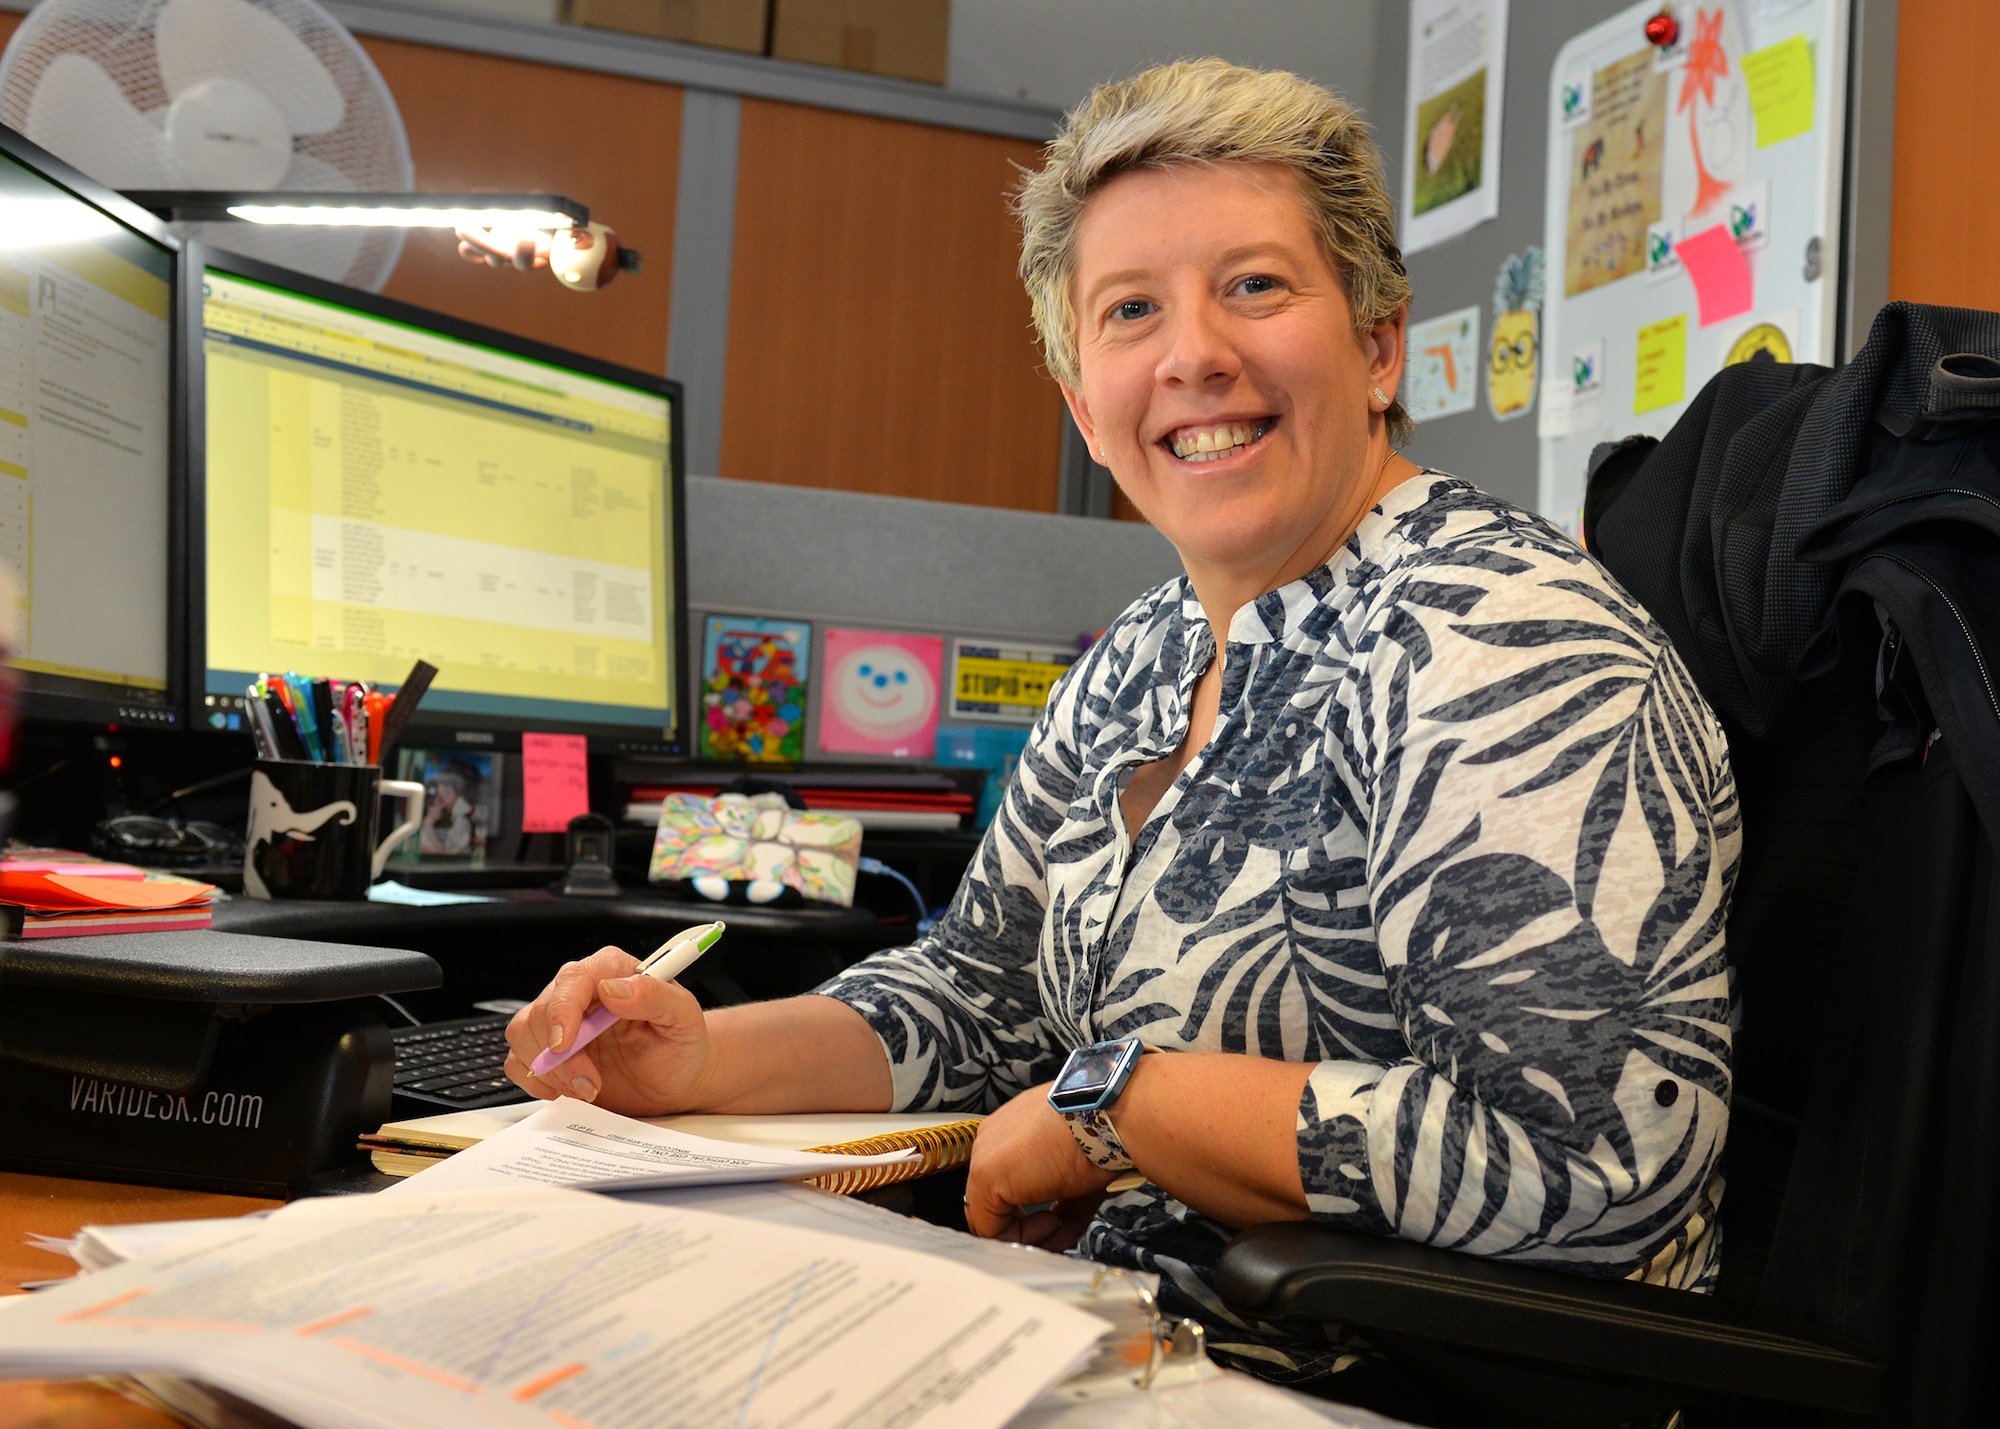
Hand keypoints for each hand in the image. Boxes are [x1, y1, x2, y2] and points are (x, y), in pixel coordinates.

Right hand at [502, 945, 714, 1115]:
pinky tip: (567, 1089)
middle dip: (561, 1056)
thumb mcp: (684, 1018)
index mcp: (613, 970)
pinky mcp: (549, 1051)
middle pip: (541, 1011)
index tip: (564, 1044)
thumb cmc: (682, 1044)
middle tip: (590, 1082)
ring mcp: (563, 1021)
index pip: (573, 979)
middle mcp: (582, 991)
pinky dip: (536, 1081)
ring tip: (586, 1087)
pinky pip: (518, 1060)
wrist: (677, 1077)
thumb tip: (615, 988)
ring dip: (549, 1070)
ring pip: (523, 1034)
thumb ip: (655, 996)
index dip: (562, 1011)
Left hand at [964, 1083, 1116, 1251]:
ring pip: (992, 1218)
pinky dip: (1023, 1237)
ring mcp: (984, 1157)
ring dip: (1030, 1234)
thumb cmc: (1098, 1134)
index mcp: (1010, 1134)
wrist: (1105, 1117)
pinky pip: (992, 1228)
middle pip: (998, 1204)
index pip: (1007, 1188)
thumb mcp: (1075, 1172)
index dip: (1034, 1216)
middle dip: (1032, 1228)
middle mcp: (992, 1142)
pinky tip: (1053, 1222)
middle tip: (1062, 1232)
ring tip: (1061, 1228)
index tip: (1062, 1223)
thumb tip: (1062, 1222)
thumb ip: (1060, 1200)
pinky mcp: (986, 1176)